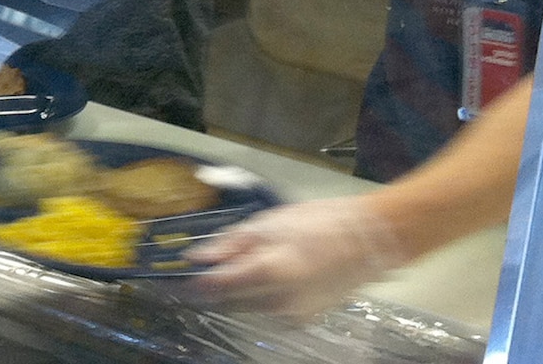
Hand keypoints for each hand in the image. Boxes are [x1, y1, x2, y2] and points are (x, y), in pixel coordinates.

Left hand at [184, 195, 406, 317]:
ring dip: (236, 294)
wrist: (369, 239)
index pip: (217, 287)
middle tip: (200, 273)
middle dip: (213, 290)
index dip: (192, 284)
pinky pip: (269, 312)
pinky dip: (259, 299)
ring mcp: (294, 314)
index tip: (173, 279)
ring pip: (248, 309)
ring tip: (237, 270)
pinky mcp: (304, 319)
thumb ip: (230, 244)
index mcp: (269, 272)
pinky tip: (263, 280)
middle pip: (230, 302)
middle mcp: (279, 301)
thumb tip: (195, 257)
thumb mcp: (269, 223)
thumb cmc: (317, 222)